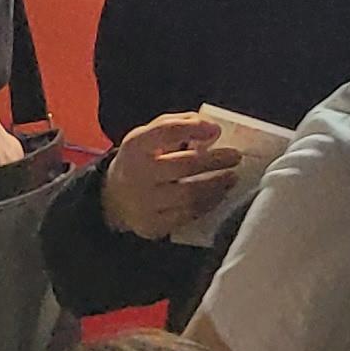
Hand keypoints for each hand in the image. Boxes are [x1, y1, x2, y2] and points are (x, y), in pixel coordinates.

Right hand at [101, 113, 244, 241]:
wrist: (113, 197)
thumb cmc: (142, 158)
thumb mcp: (149, 134)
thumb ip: (178, 125)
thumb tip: (212, 129)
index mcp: (137, 145)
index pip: (167, 131)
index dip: (194, 128)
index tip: (217, 130)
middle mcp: (138, 174)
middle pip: (184, 165)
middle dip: (215, 161)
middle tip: (235, 157)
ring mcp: (144, 203)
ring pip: (189, 195)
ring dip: (216, 186)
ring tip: (232, 178)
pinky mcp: (152, 226)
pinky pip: (186, 216)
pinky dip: (206, 205)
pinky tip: (217, 196)